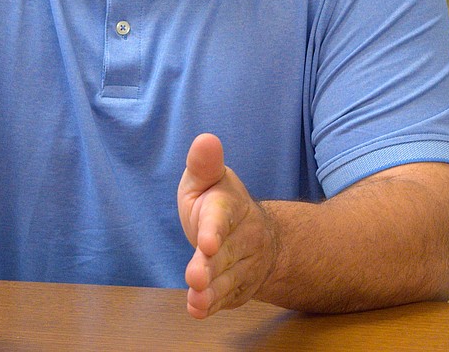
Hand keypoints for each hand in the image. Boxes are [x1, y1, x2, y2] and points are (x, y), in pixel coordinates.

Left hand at [177, 133, 276, 318]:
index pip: (222, 218)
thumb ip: (203, 164)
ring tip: (196, 298)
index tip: (207, 242)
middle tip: (195, 277)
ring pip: (228, 280)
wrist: (253, 233)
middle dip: (210, 267)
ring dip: (212, 291)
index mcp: (230, 206)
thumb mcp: (208, 178)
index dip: (215, 230)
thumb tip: (205, 139)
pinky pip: (229, 298)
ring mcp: (245, 264)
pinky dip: (214, 305)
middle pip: (226, 254)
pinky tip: (198, 309)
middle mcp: (243, 237)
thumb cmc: (218, 200)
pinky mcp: (241, 287)